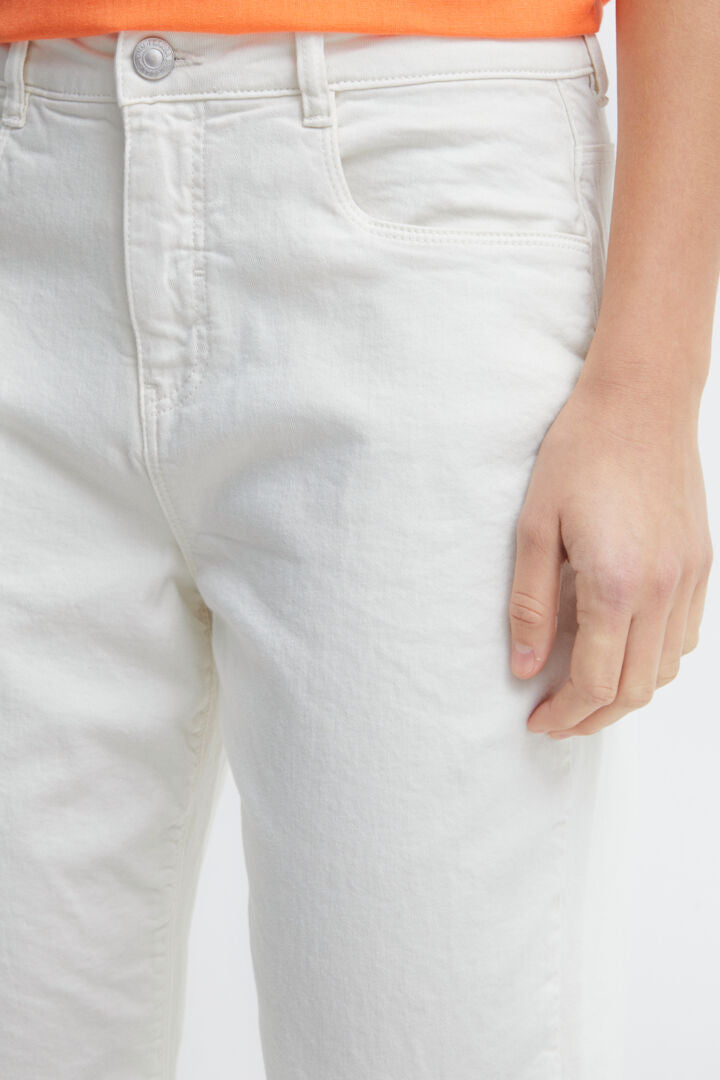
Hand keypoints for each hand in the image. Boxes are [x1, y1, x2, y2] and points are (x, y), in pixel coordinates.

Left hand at [508, 359, 712, 738]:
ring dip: (624, 692)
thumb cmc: (579, 454)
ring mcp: (689, 579)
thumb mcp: (534, 527)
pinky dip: (653, 660)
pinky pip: (684, 637)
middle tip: (556, 719)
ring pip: (665, 670)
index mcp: (615, 584)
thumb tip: (525, 670)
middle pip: (634, 689)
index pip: (594, 682)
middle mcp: (662, 590)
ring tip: (584, 689)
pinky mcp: (702, 564)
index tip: (537, 721)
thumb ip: (530, 605)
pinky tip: (620, 648)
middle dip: (592, 717)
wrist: (641, 400)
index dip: (564, 714)